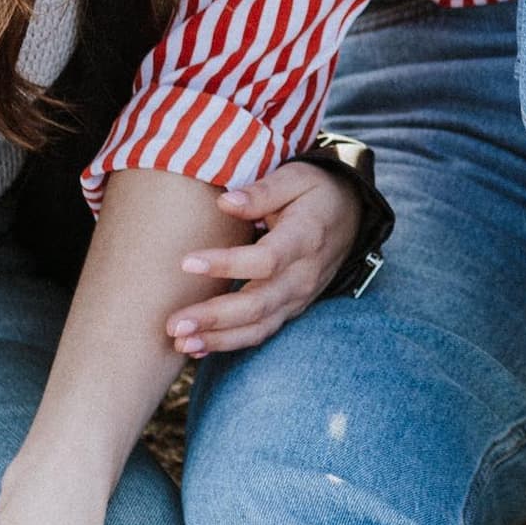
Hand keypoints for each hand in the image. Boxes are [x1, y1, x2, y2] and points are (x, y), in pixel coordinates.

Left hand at [166, 161, 360, 354]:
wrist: (352, 214)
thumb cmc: (315, 192)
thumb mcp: (296, 177)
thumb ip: (263, 191)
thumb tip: (225, 203)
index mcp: (306, 237)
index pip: (267, 259)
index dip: (227, 263)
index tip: (186, 262)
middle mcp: (305, 274)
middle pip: (260, 303)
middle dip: (215, 317)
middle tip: (174, 324)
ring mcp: (300, 295)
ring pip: (259, 326)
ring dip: (219, 338)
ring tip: (180, 342)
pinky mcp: (292, 307)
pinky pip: (262, 331)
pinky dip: (230, 343)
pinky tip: (197, 347)